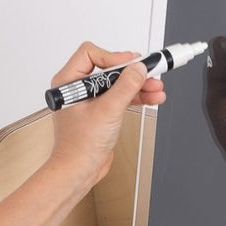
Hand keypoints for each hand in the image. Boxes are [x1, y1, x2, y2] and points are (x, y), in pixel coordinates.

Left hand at [48, 42, 165, 185]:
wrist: (79, 170)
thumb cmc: (79, 146)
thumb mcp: (108, 110)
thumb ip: (125, 86)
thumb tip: (138, 69)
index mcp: (68, 82)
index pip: (90, 54)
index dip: (113, 57)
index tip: (131, 64)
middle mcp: (77, 89)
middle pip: (108, 69)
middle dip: (131, 73)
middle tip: (150, 72)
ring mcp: (89, 101)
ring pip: (117, 84)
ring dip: (138, 85)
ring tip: (156, 87)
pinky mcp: (100, 112)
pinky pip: (120, 97)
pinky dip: (135, 97)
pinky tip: (151, 98)